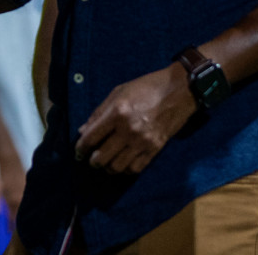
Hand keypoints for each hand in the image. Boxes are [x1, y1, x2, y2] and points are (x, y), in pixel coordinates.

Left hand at [76, 64, 197, 174]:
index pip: (91, 137)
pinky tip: (122, 164)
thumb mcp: (118, 92)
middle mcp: (128, 130)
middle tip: (91, 159)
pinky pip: (136, 168)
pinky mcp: (155, 149)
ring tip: (105, 163)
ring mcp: (143, 142)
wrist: (179, 92)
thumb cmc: (145, 87)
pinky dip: (125, 170)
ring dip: (108, 167)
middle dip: (93, 161)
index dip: (81, 148)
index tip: (78, 151)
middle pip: (102, 156)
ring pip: (118, 166)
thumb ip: (99, 113)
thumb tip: (83, 131)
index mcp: (117, 113)